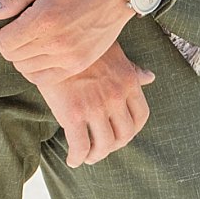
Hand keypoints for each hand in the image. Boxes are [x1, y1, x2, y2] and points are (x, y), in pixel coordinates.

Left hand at [0, 0, 134, 81]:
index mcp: (44, 20)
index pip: (3, 42)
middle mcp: (56, 44)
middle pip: (12, 56)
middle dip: (1, 44)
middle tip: (0, 31)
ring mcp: (69, 58)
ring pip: (26, 69)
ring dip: (16, 56)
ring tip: (18, 40)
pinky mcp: (79, 65)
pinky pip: (45, 78)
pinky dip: (32, 69)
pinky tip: (32, 54)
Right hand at [33, 41, 155, 167]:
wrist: (50, 38)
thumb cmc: (80, 41)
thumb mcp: (112, 51)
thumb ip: (131, 69)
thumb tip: (150, 77)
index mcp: (128, 82)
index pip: (140, 116)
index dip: (132, 130)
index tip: (121, 134)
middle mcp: (115, 97)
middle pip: (124, 134)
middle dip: (114, 146)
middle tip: (102, 148)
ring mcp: (94, 107)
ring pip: (104, 144)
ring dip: (97, 155)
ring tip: (88, 157)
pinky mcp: (72, 114)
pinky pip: (79, 145)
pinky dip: (77, 157)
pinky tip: (72, 159)